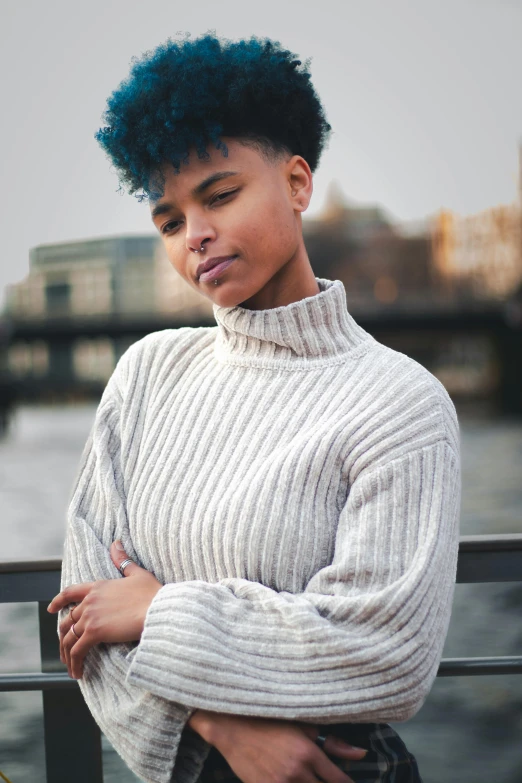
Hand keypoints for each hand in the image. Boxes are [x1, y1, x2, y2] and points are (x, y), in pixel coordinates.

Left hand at [47, 541, 162, 679]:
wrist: (157, 609)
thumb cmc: (151, 593)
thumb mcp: (136, 573)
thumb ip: (123, 561)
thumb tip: (116, 543)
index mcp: (98, 587)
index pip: (70, 592)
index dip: (58, 601)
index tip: (51, 610)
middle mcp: (90, 601)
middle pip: (68, 620)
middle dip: (65, 636)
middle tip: (67, 648)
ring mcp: (90, 617)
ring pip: (69, 638)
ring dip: (68, 654)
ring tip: (71, 666)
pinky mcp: (94, 633)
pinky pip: (78, 651)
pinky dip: (75, 663)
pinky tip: (78, 672)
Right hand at [207, 714, 367, 782]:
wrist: (232, 728)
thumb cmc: (270, 722)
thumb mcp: (303, 726)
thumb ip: (333, 743)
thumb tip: (361, 754)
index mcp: (308, 753)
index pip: (338, 780)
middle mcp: (296, 772)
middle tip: (328, 780)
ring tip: (308, 780)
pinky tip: (296, 782)